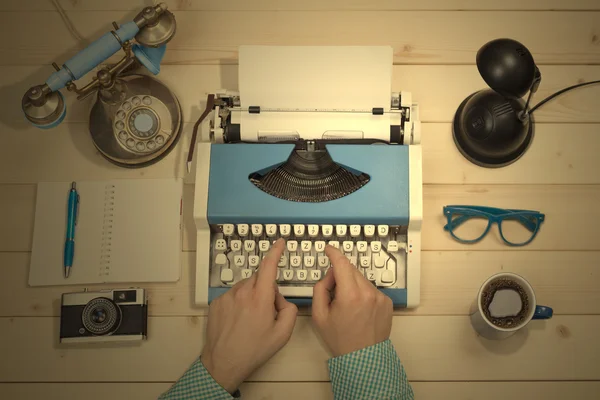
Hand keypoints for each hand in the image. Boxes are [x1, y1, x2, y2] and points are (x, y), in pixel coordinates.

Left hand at [201, 239, 297, 392]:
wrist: (224, 362)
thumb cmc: (253, 350)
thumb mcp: (282, 334)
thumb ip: (290, 311)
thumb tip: (282, 300)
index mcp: (260, 299)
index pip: (269, 266)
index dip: (275, 251)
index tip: (279, 242)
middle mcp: (242, 293)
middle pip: (258, 279)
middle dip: (265, 290)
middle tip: (267, 312)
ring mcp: (226, 297)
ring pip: (244, 287)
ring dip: (251, 296)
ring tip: (250, 320)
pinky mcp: (216, 303)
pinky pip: (232, 296)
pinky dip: (238, 303)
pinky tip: (238, 321)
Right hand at [312, 245, 392, 356]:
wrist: (363, 358)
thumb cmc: (340, 339)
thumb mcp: (319, 316)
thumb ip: (320, 289)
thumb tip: (329, 276)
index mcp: (350, 295)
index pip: (342, 264)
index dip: (333, 253)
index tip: (328, 249)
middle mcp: (368, 293)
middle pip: (351, 270)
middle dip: (340, 274)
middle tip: (333, 291)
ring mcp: (380, 297)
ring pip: (361, 279)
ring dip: (352, 284)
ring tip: (347, 305)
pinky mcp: (387, 302)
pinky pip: (371, 289)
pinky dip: (363, 292)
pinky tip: (359, 309)